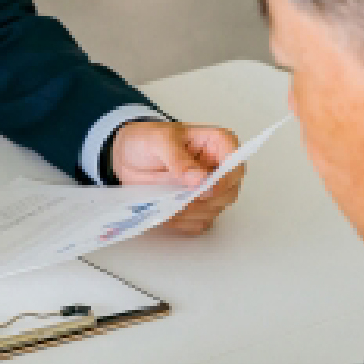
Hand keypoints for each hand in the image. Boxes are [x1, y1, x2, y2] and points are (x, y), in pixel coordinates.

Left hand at [110, 120, 244, 234]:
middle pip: (228, 193)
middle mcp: (221, 169)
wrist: (128, 155)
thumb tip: (200, 178)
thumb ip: (178, 158)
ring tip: (165, 206)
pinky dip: (182, 222)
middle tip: (178, 200)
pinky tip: (165, 214)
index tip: (207, 190)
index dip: (225, 180)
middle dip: (203, 201)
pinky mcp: (198, 208)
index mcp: (219, 144)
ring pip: (214, 211)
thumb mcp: (158, 140)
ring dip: (189, 213)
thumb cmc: (148, 140)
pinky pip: (198, 223)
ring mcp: (211, 191)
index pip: (235, 164)